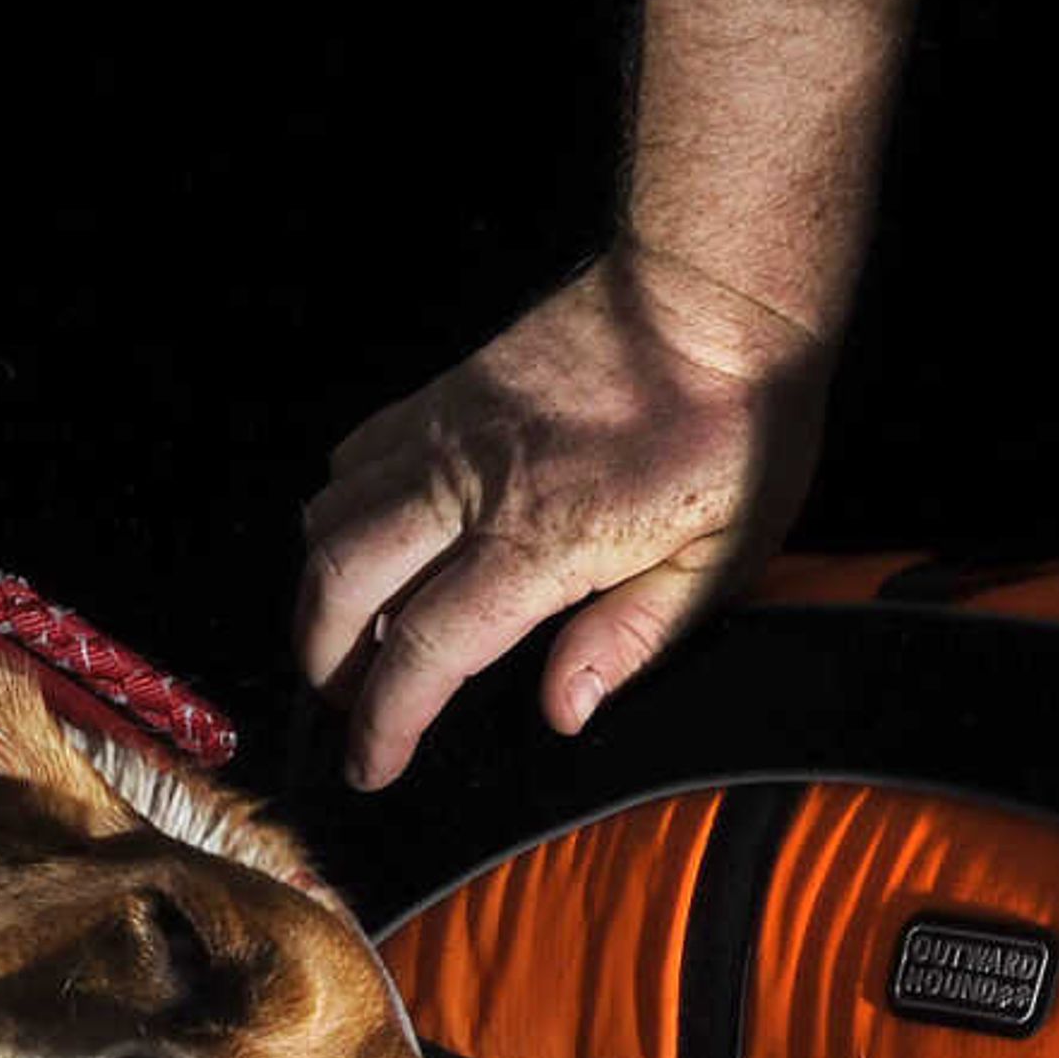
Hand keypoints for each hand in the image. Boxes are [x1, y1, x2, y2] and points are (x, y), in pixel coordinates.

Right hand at [295, 242, 833, 788]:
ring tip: (351, 635)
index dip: (385, 720)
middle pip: (342, 580)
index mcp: (539, 538)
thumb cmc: (735, 428)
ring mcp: (448, 428)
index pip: (424, 648)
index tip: (370, 766)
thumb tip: (562, 711)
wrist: (713, 291)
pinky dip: (338, 511)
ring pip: (330, 515)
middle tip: (344, 704)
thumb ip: (632, 638)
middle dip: (323, 660)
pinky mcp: (447, 391)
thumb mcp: (718, 558)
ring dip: (322, 588)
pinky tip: (373, 544)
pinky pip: (356, 455)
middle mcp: (471, 482)